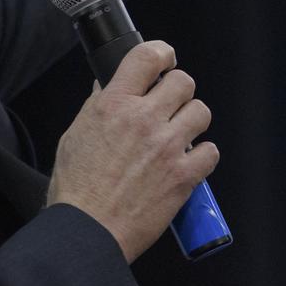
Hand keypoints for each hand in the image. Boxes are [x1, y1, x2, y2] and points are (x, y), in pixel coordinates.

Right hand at [46, 41, 217, 263]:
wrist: (86, 233)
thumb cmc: (76, 189)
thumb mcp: (75, 135)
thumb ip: (97, 106)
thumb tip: (109, 87)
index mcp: (114, 104)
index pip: (148, 56)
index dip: (161, 53)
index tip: (164, 61)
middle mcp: (143, 119)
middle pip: (183, 81)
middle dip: (177, 91)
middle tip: (169, 105)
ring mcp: (167, 147)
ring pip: (201, 111)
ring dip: (191, 121)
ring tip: (178, 134)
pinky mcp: (183, 176)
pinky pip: (211, 151)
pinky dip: (202, 156)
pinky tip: (186, 163)